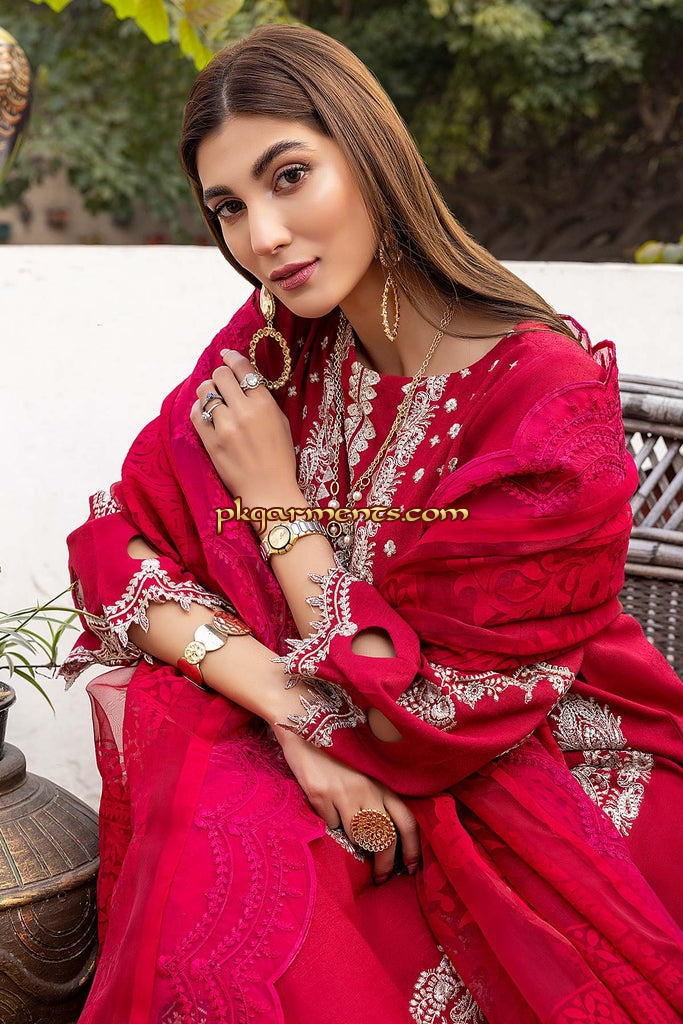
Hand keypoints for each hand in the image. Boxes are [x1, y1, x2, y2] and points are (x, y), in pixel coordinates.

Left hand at [190, 349, 298, 507]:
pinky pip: (196, 414)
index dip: (232, 358)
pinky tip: (208, 416)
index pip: (242, 369)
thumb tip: (245, 380)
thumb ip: (264, 400)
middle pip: (219, 376)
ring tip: (215, 401)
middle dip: (220, 376)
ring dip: (209, 393)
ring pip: (205, 392)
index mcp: (265, 405)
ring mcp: (225, 428)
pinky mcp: (210, 442)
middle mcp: (244, 412)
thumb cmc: (280, 459)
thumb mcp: (281, 423)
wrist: (270, 492)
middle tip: (223, 384)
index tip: (226, 355)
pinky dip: (200, 411)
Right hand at [274, 725, 419, 883]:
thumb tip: (385, 829)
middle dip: (385, 863)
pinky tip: (325, 810)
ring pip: (357, 836)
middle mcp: (368, 788)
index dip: (411, 849)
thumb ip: (376, 791)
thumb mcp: (365, 767)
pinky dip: (329, 823)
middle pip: (385, 837)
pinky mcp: (320, 794)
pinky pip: (329, 823)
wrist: (304, 720)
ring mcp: (344, 792)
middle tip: (381, 877)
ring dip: (356, 846)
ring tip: (353, 847)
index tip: (410, 868)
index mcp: (383, 781)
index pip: (407, 821)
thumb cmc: (338, 746)